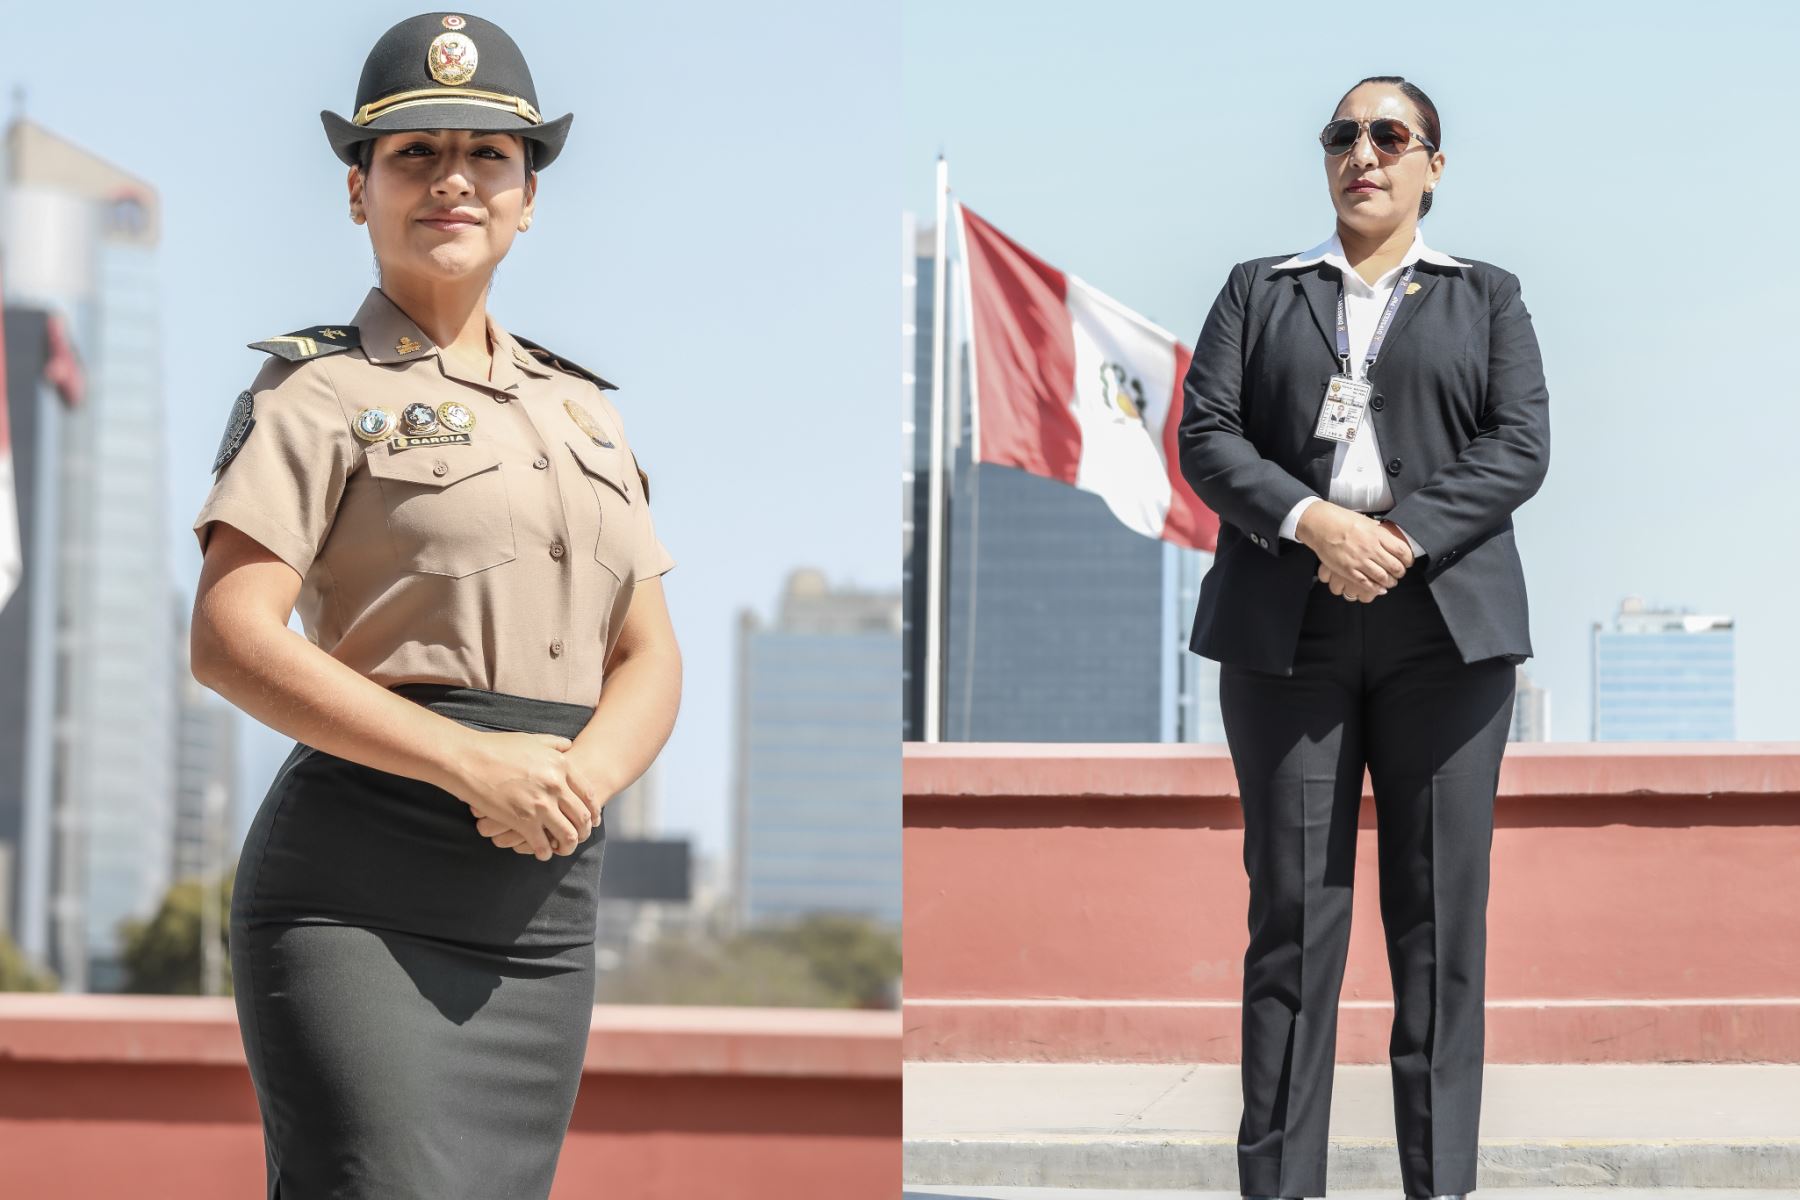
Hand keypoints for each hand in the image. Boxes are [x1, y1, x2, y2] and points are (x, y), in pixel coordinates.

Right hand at [474, 746, 605, 855]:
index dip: (593, 810)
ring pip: (568, 834)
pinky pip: (542, 844)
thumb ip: (554, 744)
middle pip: (582, 816)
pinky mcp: (523, 821)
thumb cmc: (498, 747)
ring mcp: (540, 805)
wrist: (469, 759)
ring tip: (564, 848)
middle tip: (580, 837)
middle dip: (584, 831)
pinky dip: (545, 852)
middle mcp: (556, 786)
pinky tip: (543, 852)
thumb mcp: (533, 740)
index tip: (592, 820)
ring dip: (568, 845)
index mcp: (561, 766)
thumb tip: (570, 745)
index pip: (588, 794)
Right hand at [1296, 503, 1413, 595]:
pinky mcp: (1348, 570)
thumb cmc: (1342, 520)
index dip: (1408, 560)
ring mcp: (1359, 560)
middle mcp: (1371, 548)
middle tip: (1399, 574)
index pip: (1402, 551)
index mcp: (1378, 535)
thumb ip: (1379, 533)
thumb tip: (1390, 540)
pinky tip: (1379, 589)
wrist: (1320, 524)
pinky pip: (1366, 583)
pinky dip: (1376, 588)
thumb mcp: (1366, 522)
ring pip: (1382, 577)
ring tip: (1390, 582)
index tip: (1407, 562)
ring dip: (1389, 582)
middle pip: (1395, 566)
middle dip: (1400, 573)